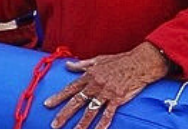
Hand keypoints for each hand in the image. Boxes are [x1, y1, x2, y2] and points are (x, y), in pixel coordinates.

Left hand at [43, 41, 169, 128]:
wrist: (139, 62)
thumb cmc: (119, 60)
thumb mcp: (98, 60)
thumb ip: (82, 64)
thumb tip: (68, 65)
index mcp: (90, 75)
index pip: (71, 87)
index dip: (58, 97)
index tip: (47, 104)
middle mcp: (96, 84)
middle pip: (77, 101)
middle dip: (65, 114)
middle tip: (55, 124)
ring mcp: (106, 92)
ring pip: (91, 110)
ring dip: (81, 123)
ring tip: (74, 133)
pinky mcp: (117, 98)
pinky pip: (108, 113)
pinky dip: (102, 124)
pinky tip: (96, 131)